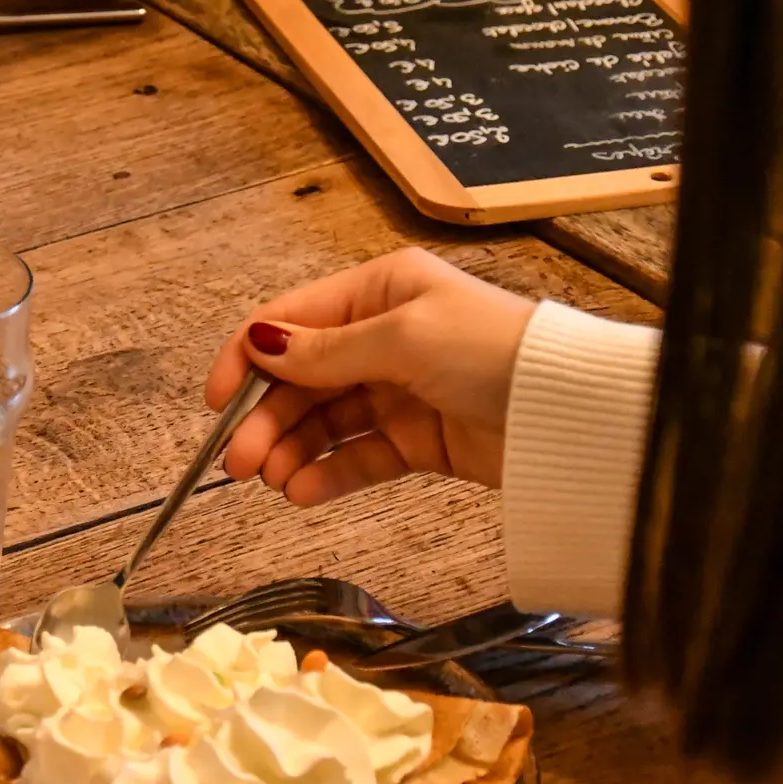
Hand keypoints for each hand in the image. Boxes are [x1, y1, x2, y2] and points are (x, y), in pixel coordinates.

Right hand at [205, 247, 535, 506]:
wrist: (567, 412)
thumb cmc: (494, 350)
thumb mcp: (403, 336)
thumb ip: (325, 350)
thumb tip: (258, 344)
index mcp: (380, 292)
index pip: (292, 322)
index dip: (246, 359)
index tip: (215, 403)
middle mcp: (384, 336)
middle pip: (301, 379)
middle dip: (264, 419)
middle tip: (239, 463)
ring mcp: (400, 390)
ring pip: (324, 422)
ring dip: (291, 450)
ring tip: (272, 481)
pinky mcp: (418, 439)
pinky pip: (359, 456)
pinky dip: (328, 474)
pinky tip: (303, 492)